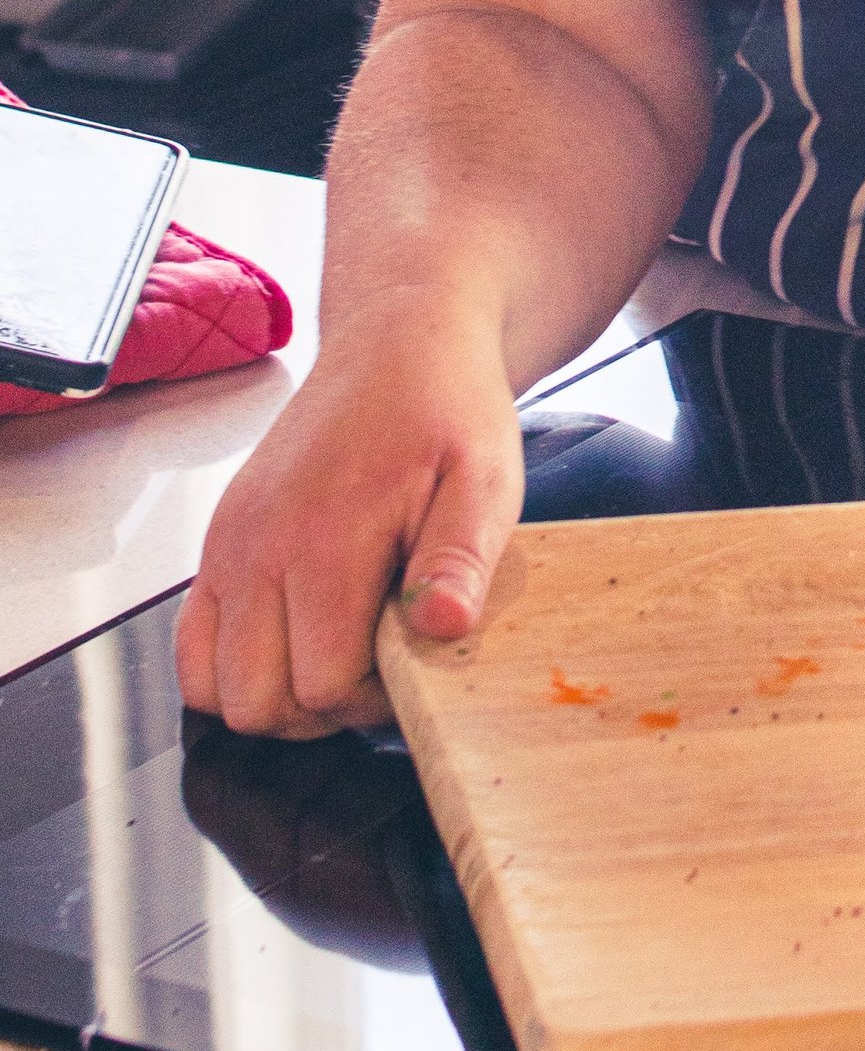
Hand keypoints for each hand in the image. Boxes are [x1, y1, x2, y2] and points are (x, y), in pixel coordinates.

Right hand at [174, 298, 523, 736]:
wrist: (395, 342)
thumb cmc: (444, 408)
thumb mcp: (486, 477)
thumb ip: (462, 557)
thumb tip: (441, 627)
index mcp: (326, 536)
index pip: (324, 685)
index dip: (378, 698)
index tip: (417, 659)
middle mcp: (257, 546)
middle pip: (259, 702)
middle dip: (323, 709)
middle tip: (380, 664)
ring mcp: (226, 546)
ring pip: (213, 690)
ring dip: (274, 694)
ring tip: (339, 655)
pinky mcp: (216, 543)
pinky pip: (192, 648)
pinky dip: (234, 666)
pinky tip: (297, 637)